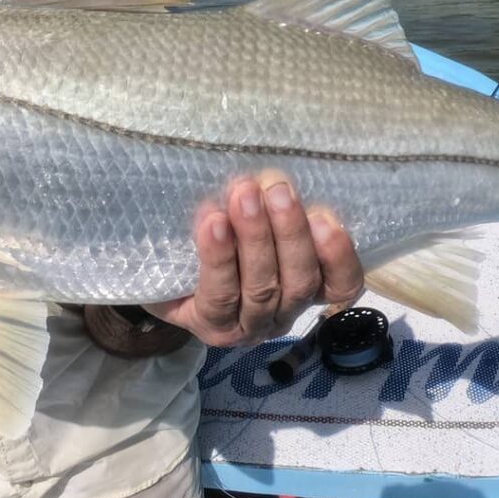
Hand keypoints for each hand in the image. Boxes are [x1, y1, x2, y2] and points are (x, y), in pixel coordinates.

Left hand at [144, 171, 362, 346]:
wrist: (158, 271)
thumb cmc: (215, 234)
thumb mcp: (246, 217)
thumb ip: (266, 202)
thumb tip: (269, 173)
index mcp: (302, 286)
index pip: (340, 284)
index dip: (339, 256)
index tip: (327, 217)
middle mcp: (281, 311)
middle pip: (299, 281)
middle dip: (290, 232)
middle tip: (277, 188)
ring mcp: (245, 324)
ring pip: (262, 288)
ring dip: (256, 238)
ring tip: (243, 195)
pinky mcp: (209, 324)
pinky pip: (218, 294)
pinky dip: (219, 257)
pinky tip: (213, 223)